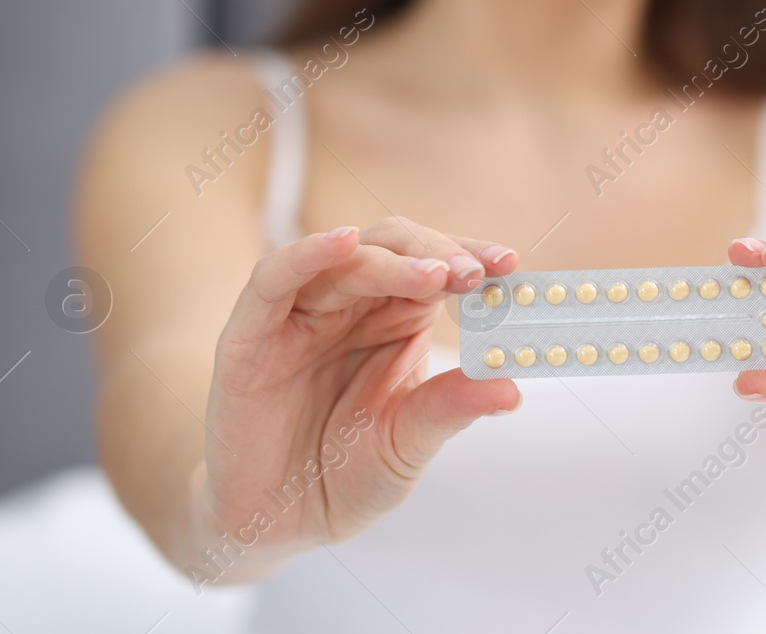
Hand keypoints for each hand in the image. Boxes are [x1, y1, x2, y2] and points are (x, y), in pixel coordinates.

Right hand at [190, 218, 520, 575]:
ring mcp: (300, 315)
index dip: (470, 259)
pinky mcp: (251, 333)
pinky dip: (307, 254)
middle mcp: (351, 306)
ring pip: (346, 259)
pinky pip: (274, 278)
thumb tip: (514, 388)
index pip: (437, 268)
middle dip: (440, 255)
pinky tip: (343, 243)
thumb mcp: (409, 443)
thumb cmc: (346, 475)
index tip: (510, 266)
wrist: (277, 521)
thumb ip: (451, 409)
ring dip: (393, 260)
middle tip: (477, 273)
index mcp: (395, 320)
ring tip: (436, 274)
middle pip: (396, 250)